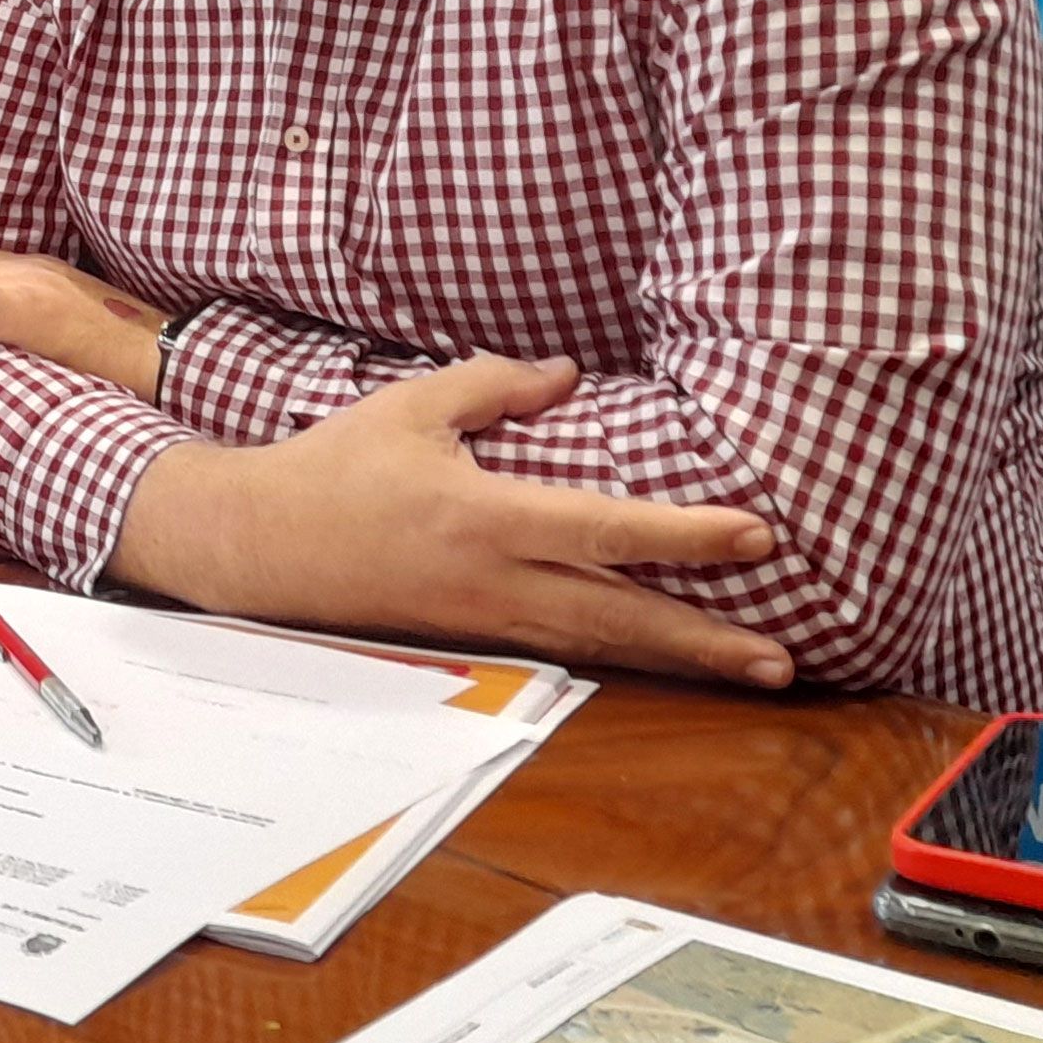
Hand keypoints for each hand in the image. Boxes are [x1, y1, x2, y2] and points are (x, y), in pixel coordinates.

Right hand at [105, 354, 796, 689]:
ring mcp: (485, 620)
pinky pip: (565, 648)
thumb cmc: (333, 468)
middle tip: (781, 662)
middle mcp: (495, 582)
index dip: (686, 534)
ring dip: (680, 660)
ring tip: (751, 668)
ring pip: (601, 645)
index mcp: (484, 518)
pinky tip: (667, 656)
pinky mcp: (472, 637)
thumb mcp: (411, 406)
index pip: (606, 529)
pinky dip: (625, 654)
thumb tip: (567, 374)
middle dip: (705, 641)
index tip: (756, 534)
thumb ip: (494, 385)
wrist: (260, 545)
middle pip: (620, 618)